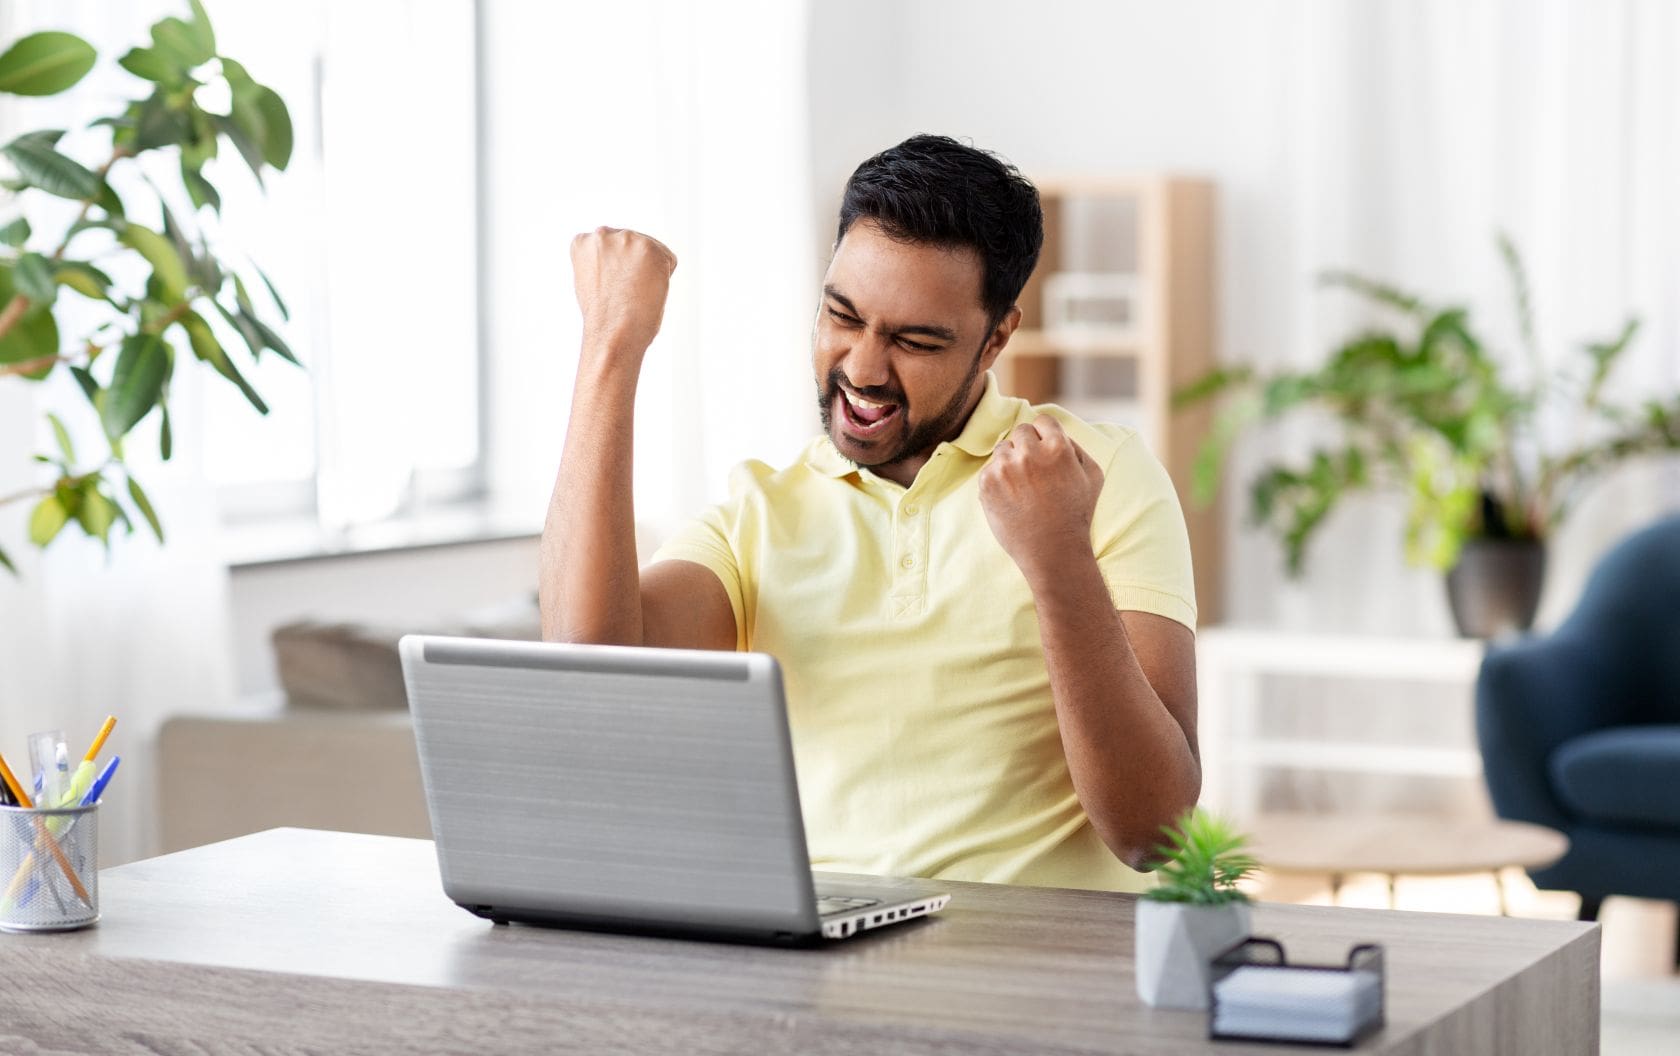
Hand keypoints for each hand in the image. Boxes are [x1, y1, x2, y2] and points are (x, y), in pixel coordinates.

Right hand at [570, 226, 677, 363]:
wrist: (611, 333)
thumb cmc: (604, 318)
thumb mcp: (591, 280)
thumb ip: (603, 261)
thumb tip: (624, 260)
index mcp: (584, 242)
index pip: (612, 247)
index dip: (616, 271)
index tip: (609, 287)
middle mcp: (602, 234)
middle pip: (633, 246)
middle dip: (633, 268)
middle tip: (623, 293)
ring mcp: (626, 239)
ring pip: (652, 252)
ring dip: (649, 272)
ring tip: (634, 292)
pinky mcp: (649, 248)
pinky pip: (669, 261)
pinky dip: (665, 278)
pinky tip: (647, 290)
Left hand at [978, 415, 1104, 580]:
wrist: (1053, 551)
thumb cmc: (1076, 514)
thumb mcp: (1092, 476)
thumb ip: (1075, 446)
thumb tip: (1054, 431)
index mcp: (1058, 448)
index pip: (1043, 421)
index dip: (1045, 435)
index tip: (1045, 451)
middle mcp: (1030, 453)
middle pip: (1021, 431)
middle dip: (1027, 447)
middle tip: (1035, 473)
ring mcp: (1005, 467)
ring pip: (1003, 449)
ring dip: (1011, 462)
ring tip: (1024, 488)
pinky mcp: (987, 483)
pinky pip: (989, 469)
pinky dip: (998, 480)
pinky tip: (1012, 498)